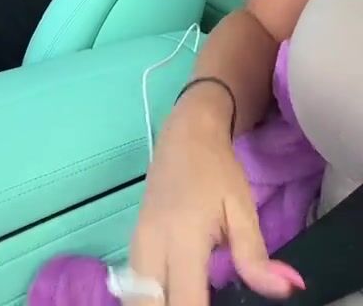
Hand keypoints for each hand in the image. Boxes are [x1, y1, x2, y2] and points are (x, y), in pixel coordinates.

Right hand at [127, 112, 301, 305]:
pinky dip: (150, 299)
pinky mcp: (134, 242)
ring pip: (136, 298)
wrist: (185, 133)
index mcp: (182, 239)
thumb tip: (286, 289)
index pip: (184, 302)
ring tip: (190, 301)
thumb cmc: (217, 170)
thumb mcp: (242, 209)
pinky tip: (172, 298)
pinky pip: (135, 285)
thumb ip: (256, 256)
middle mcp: (151, 245)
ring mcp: (137, 243)